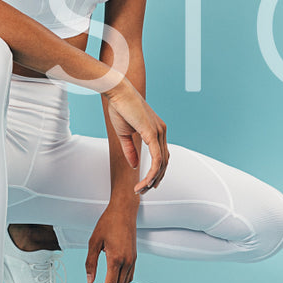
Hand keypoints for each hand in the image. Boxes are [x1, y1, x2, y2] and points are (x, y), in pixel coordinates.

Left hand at [85, 206, 138, 282]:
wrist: (124, 211)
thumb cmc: (109, 222)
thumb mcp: (94, 242)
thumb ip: (90, 263)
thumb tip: (89, 280)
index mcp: (115, 259)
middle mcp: (127, 261)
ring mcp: (132, 260)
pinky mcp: (134, 257)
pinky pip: (130, 276)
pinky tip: (112, 282)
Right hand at [104, 80, 168, 194]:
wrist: (117, 91)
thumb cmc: (120, 108)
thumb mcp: (124, 134)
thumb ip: (131, 150)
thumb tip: (136, 165)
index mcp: (157, 130)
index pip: (162, 156)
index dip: (157, 172)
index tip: (147, 184)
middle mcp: (162, 131)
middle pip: (164, 162)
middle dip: (155, 180)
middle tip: (143, 191)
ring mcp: (159, 132)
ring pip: (161, 164)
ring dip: (152, 180)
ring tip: (141, 190)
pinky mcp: (152, 133)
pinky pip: (156, 159)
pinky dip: (151, 173)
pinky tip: (144, 182)